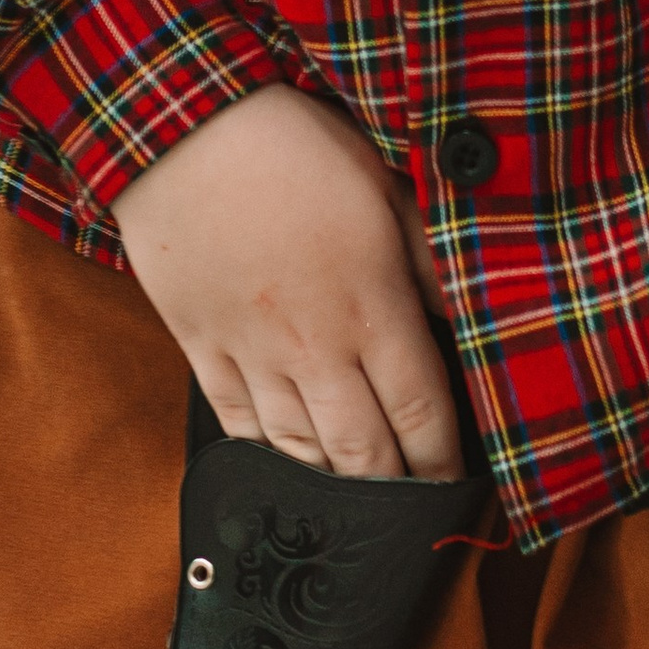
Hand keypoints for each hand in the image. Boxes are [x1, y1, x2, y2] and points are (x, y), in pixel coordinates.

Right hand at [109, 85, 461, 481]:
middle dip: (394, 495)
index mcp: (372, 308)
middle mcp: (316, 349)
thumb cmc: (296, 142)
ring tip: (355, 513)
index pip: (421, 415)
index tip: (456, 492)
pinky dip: (264, 460)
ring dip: (332, 490)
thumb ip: (427, 258)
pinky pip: (236, 427)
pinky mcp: (201, 348)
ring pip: (300, 453)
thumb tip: (465, 313)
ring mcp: (253, 355)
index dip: (443, 465)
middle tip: (414, 521)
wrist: (183, 127)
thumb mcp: (384, 183)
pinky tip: (282, 474)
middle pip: (364, 455)